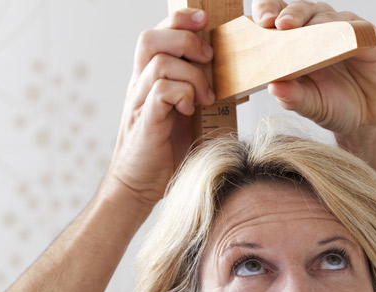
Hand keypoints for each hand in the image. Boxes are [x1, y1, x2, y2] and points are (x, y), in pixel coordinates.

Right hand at [105, 8, 215, 206]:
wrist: (138, 187)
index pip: (157, 33)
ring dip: (191, 75)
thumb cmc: (164, 153)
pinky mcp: (144, 122)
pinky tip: (190, 111)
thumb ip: (200, 94)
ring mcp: (139, 103)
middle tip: (208, 59)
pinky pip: (161, 91)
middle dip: (185, 40)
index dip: (180, 19)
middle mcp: (139, 86)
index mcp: (148, 79)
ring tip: (205, 97)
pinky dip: (182, 95)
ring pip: (159, 64)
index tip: (205, 21)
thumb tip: (237, 83)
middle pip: (150, 39)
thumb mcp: (187, 116)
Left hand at [251, 1, 375, 136]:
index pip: (277, 17)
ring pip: (325, 14)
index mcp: (295, 43)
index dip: (268, 12)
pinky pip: (357, 27)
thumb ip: (292, 97)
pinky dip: (347, 29)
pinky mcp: (368, 36)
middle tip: (278, 24)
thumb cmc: (335, 107)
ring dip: (312, 20)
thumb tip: (273, 87)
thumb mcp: (310, 106)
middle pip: (300, 9)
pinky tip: (338, 35)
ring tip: (301, 30)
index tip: (260, 23)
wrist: (371, 119)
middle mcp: (318, 30)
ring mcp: (342, 30)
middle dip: (289, 13)